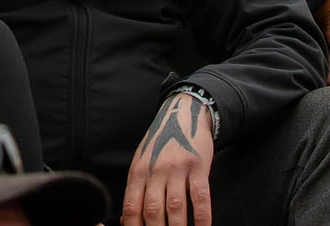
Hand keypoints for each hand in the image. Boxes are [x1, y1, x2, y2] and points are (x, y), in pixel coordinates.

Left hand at [122, 88, 213, 225]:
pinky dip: (203, 217)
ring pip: (176, 206)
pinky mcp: (198, 166)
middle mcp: (155, 170)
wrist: (182, 114)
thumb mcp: (141, 162)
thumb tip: (127, 222)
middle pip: (153, 210)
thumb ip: (135, 191)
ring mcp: (177, 168)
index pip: (132, 207)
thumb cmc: (159, 144)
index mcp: (138, 171)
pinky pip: (200, 196)